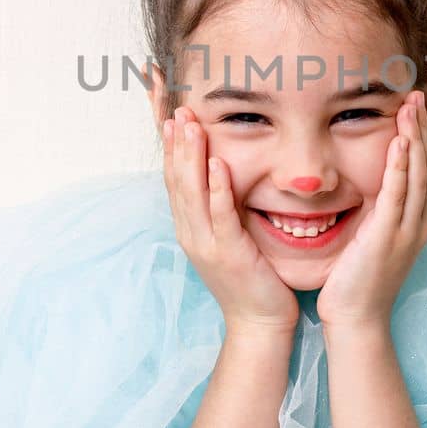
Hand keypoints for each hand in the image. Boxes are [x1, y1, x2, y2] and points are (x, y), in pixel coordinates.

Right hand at [162, 106, 299, 336]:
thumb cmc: (251, 277)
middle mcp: (191, 232)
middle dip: (174, 141)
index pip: (173, 176)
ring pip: (192, 192)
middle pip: (176, 178)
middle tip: (174, 105)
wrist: (258, 322)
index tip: (167, 111)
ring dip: (190, 156)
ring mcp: (206, 244)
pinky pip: (221, 216)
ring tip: (189, 123)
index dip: (168, 144)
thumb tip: (221, 171)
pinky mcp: (228, 254)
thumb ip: (221, 206)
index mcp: (189, 226)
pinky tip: (219, 164)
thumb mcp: (228, 236)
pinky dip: (218, 189)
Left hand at [316, 89, 426, 330]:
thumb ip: (375, 206)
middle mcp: (418, 219)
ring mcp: (408, 228)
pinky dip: (401, 166)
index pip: (424, 162)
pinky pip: (398, 194)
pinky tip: (401, 141)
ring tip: (414, 101)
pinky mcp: (389, 237)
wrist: (356, 320)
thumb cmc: (356, 279)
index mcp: (415, 217)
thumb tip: (369, 178)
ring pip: (418, 172)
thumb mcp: (370, 234)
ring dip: (416, 134)